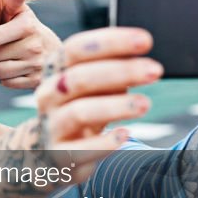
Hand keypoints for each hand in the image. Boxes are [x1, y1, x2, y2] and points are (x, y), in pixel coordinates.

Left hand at [0, 0, 61, 88]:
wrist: (55, 52)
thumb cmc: (27, 28)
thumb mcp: (21, 13)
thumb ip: (13, 0)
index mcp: (26, 26)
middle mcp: (33, 46)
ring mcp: (35, 65)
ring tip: (2, 57)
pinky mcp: (35, 81)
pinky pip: (6, 83)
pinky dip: (4, 78)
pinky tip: (11, 68)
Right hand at [24, 27, 161, 182]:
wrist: (43, 151)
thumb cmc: (77, 110)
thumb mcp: (90, 88)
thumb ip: (111, 73)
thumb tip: (141, 57)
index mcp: (55, 72)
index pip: (76, 49)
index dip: (110, 42)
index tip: (145, 41)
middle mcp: (48, 96)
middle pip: (78, 78)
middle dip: (119, 71)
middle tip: (155, 70)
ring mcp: (50, 126)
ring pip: (78, 112)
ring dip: (114, 106)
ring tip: (145, 104)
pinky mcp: (58, 156)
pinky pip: (79, 150)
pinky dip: (104, 142)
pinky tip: (124, 135)